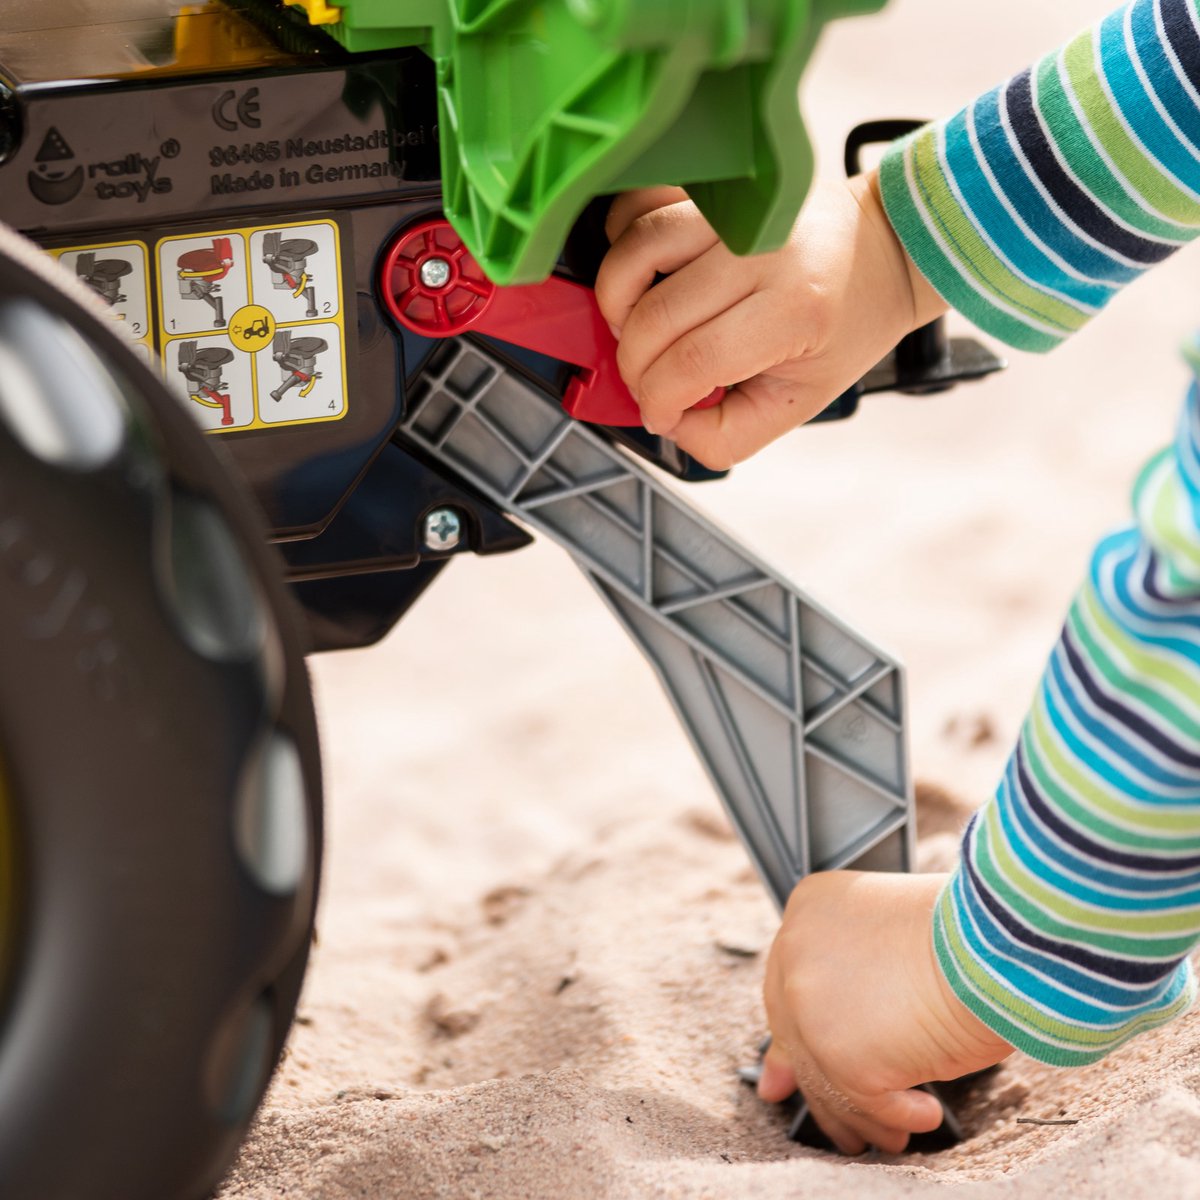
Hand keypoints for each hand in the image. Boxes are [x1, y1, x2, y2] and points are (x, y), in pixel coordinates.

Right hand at [595, 175, 945, 468]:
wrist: (883, 252)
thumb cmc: (844, 326)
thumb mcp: (799, 402)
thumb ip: (729, 433)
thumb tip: (668, 424)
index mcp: (794, 310)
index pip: (691, 363)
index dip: (658, 401)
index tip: (659, 414)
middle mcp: (762, 251)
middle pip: (655, 317)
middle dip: (634, 365)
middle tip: (649, 381)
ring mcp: (734, 213)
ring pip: (636, 253)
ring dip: (616, 303)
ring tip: (635, 329)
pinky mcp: (715, 189)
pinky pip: (640, 204)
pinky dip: (622, 242)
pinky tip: (640, 276)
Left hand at [760, 871, 1011, 1154]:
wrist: (996, 943)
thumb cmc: (965, 933)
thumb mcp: (892, 935)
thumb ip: (855, 971)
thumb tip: (841, 1031)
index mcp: (809, 910)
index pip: (787, 982)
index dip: (791, 1032)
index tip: (783, 1076)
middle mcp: (796, 953)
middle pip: (797, 1032)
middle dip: (812, 1083)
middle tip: (836, 1125)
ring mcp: (812, 1007)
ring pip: (828, 1077)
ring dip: (863, 1114)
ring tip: (892, 1136)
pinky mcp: (843, 1056)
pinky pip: (868, 1102)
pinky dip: (899, 1116)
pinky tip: (926, 1115)